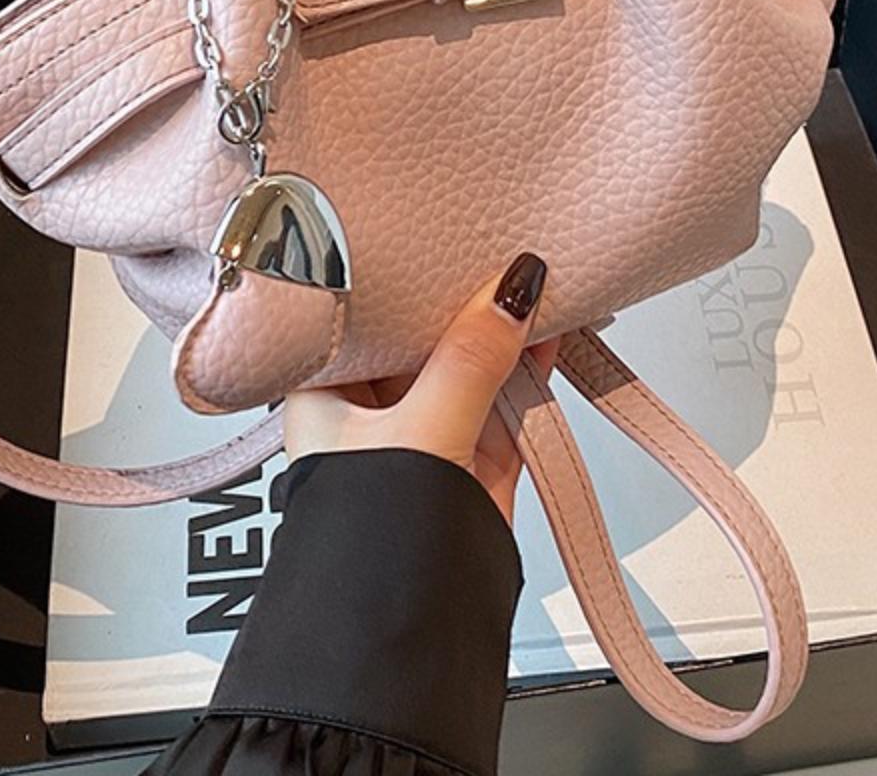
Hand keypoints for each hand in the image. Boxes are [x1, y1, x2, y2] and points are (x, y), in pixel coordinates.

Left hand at [284, 253, 557, 523]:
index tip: (446, 232)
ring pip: (470, 364)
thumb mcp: (420, 428)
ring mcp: (424, 435)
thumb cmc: (364, 546)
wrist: (400, 643)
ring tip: (539, 278)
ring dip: (505, 327)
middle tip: (502, 247)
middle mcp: (369, 409)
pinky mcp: (471, 463)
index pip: (366, 309)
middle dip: (466, 295)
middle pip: (423, 332)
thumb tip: (509, 288)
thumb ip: (469, 356)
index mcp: (324, 388)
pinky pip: (504, 400)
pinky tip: (552, 331)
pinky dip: (531, 367)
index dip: (407, 271)